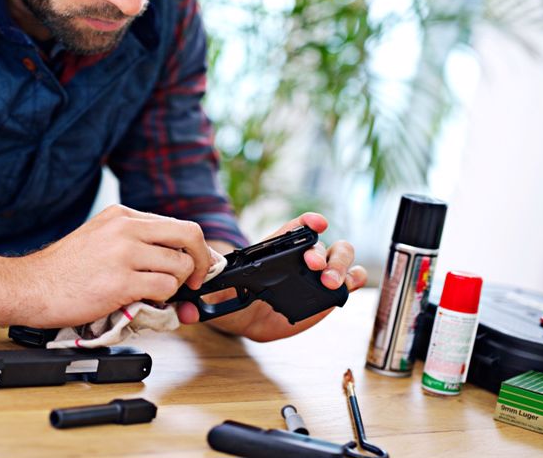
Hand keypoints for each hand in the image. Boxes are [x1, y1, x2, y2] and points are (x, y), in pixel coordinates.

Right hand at [14, 204, 218, 327]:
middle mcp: (126, 228)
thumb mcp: (99, 239)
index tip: (198, 266)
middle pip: (189, 235)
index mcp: (122, 216)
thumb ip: (134, 243)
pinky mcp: (121, 281)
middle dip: (200, 262)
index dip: (195, 249)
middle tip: (194, 281)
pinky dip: (162, 300)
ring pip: (179, 267)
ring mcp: (124, 253)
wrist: (29, 286)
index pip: (177, 225)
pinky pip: (164, 289)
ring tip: (151, 295)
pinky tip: (141, 302)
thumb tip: (173, 261)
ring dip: (174, 288)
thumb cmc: (62, 271)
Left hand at [175, 212, 366, 341]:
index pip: (294, 228)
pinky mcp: (329, 292)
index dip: (306, 222)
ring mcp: (317, 273)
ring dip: (340, 264)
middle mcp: (299, 258)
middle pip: (321, 243)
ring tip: (328, 281)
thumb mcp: (219, 298)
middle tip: (312, 266)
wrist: (248, 320)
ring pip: (340, 256)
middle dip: (321, 251)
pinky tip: (351, 284)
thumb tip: (186, 312)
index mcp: (275, 251)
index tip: (314, 223)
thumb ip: (204, 302)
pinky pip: (351, 279)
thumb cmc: (233, 300)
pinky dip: (355, 278)